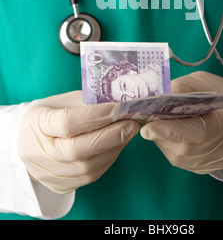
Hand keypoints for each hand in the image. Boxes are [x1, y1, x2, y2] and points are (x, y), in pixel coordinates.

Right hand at [18, 91, 138, 193]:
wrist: (25, 141)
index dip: (96, 115)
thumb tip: (119, 103)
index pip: (67, 123)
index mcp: (37, 124)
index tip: (119, 107)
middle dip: (111, 136)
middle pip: (78, 150)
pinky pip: (91, 176)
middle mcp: (40, 153)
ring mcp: (50, 173)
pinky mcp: (61, 185)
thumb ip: (88, 102)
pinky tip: (117, 145)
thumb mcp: (63, 101)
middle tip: (132, 124)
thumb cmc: (50, 114)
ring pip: (87, 167)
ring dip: (114, 149)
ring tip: (127, 133)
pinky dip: (108, 159)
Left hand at [140, 71, 222, 173]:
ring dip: (164, 142)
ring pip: (181, 158)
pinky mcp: (211, 166)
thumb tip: (155, 99)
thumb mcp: (202, 81)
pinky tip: (171, 134)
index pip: (197, 133)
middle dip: (161, 135)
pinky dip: (172, 148)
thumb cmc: (221, 92)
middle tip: (147, 121)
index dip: (171, 131)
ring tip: (160, 125)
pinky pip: (184, 161)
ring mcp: (218, 160)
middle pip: (186, 149)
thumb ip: (180, 88)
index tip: (148, 126)